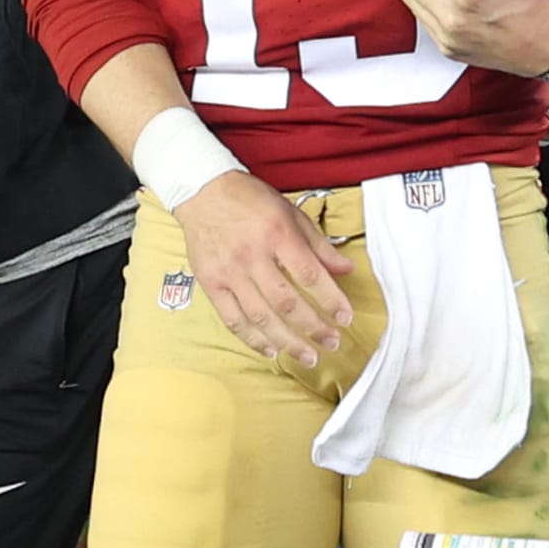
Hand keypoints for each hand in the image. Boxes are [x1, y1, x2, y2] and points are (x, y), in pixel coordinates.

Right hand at [173, 173, 353, 366]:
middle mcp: (253, 256)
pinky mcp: (211, 283)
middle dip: (313, 327)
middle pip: (287, 302)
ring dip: (288, 342)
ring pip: (261, 317)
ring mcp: (229, 272)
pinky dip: (253, 339)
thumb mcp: (290, 212)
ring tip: (308, 356)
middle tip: (332, 342)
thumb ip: (319, 244)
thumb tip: (346, 270)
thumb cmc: (249, 199)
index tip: (346, 317)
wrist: (202, 191)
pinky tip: (271, 350)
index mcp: (277, 234)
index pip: (310, 275)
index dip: (331, 300)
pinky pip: (233, 319)